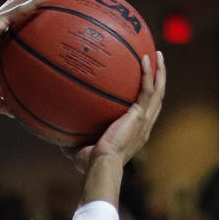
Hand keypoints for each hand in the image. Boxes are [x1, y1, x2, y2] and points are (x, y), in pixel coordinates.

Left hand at [70, 51, 165, 173]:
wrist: (101, 164)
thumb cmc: (91, 164)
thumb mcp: (81, 151)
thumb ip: (74, 143)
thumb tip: (59, 138)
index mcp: (135, 134)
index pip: (146, 113)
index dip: (148, 99)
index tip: (144, 86)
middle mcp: (144, 127)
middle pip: (158, 99)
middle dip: (159, 80)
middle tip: (157, 63)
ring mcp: (144, 120)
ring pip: (158, 91)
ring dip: (160, 72)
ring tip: (158, 54)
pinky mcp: (140, 115)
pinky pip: (148, 89)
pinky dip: (148, 73)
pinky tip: (146, 58)